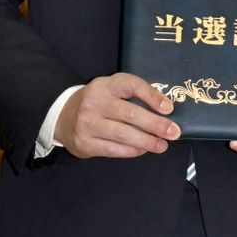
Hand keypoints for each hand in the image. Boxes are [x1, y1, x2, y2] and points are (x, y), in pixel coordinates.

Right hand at [54, 73, 179, 157]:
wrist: (63, 116)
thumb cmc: (99, 102)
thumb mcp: (113, 90)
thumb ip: (134, 95)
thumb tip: (165, 111)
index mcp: (105, 85)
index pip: (132, 86)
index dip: (152, 96)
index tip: (169, 108)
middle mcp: (94, 102)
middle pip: (130, 114)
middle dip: (155, 124)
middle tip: (173, 132)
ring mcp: (87, 124)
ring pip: (123, 134)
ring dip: (147, 141)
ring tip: (162, 145)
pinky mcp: (84, 143)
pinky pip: (113, 149)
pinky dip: (132, 151)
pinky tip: (143, 150)